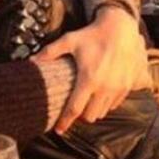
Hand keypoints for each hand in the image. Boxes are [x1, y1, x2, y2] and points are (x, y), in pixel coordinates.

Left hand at [33, 5, 150, 130]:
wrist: (121, 28)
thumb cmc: (92, 35)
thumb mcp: (69, 40)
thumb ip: (49, 52)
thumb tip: (30, 61)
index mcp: (89, 79)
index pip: (74, 109)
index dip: (65, 122)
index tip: (58, 129)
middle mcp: (105, 87)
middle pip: (89, 116)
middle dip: (79, 117)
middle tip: (72, 111)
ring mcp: (118, 88)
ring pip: (102, 112)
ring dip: (93, 111)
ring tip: (85, 104)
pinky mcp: (127, 87)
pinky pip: (114, 105)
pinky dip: (105, 105)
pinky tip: (99, 96)